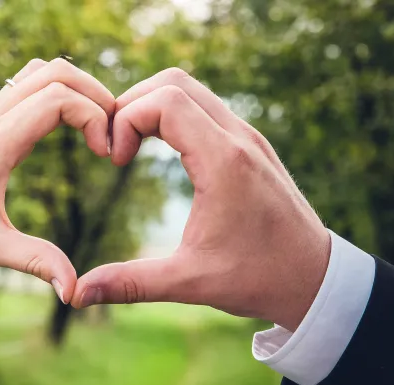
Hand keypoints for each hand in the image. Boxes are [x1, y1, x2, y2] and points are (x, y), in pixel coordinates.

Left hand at [0, 58, 113, 302]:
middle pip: (55, 70)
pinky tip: (68, 129)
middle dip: (96, 94)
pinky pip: (26, 84)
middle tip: (113, 135)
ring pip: (40, 70)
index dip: (94, 117)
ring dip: (77, 88)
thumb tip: (74, 292)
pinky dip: (57, 92)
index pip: (57, 98)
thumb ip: (35, 263)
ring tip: (96, 128)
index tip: (105, 155)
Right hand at [69, 68, 329, 330]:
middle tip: (115, 146)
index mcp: (223, 162)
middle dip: (133, 104)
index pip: (163, 101)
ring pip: (192, 89)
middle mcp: (238, 138)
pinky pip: (207, 106)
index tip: (115, 161)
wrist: (315, 279)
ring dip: (154, 106)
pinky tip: (162, 150)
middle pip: (174, 81)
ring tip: (132, 147)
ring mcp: (248, 137)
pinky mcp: (251, 145)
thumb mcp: (190, 282)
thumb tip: (78, 294)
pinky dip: (175, 115)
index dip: (125, 120)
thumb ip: (131, 283)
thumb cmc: (258, 278)